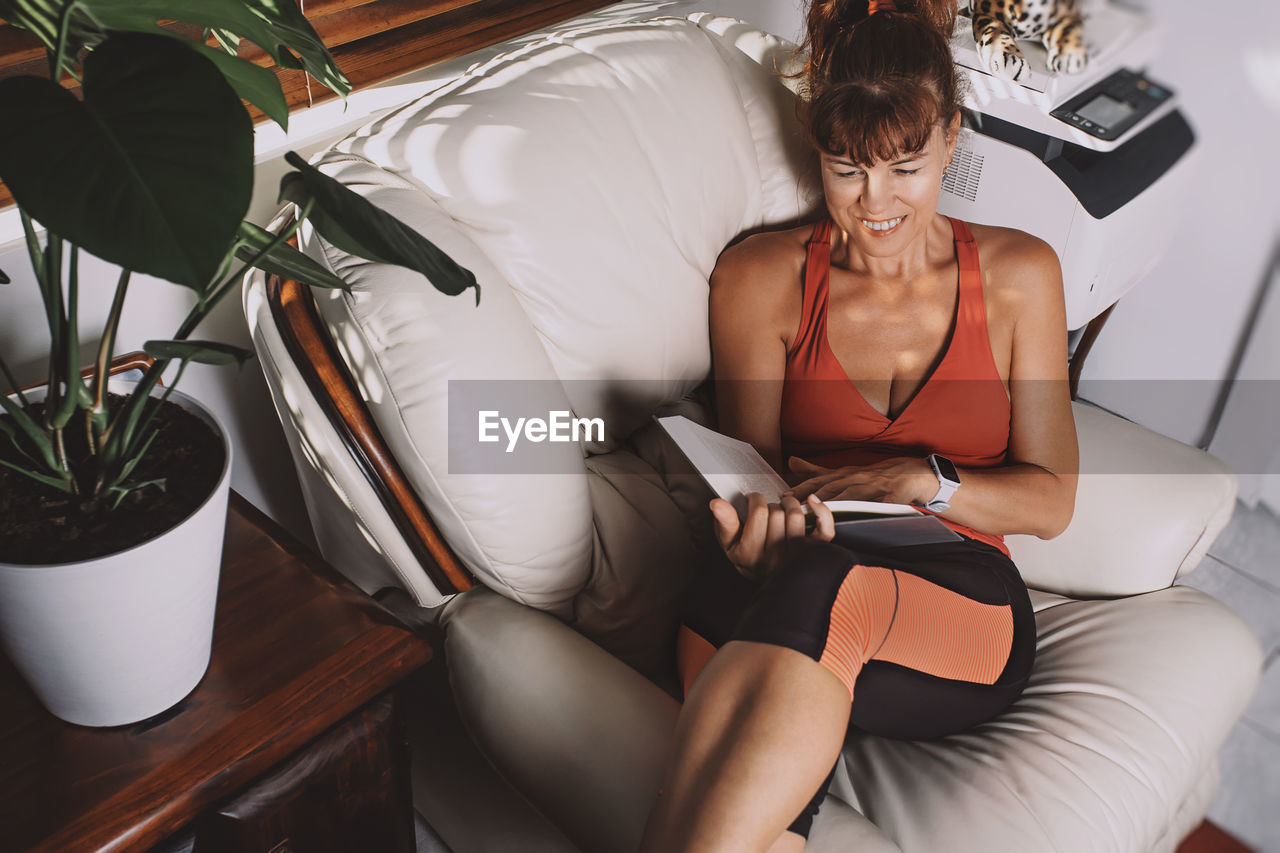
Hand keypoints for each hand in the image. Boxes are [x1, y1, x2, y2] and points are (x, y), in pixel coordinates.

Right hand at [710, 492, 833, 578]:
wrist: (773, 583)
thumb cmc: (751, 559)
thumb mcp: (730, 544)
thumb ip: (724, 523)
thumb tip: (717, 503)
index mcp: (752, 553)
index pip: (758, 512)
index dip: (755, 499)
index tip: (752, 499)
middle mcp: (775, 556)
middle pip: (777, 512)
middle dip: (771, 504)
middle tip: (767, 509)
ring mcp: (797, 555)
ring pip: (796, 516)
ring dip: (790, 504)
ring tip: (783, 507)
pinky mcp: (815, 552)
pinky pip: (824, 529)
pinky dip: (822, 511)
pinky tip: (812, 501)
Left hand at [784, 456, 934, 505]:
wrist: (915, 472)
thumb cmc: (876, 476)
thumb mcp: (846, 471)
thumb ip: (818, 471)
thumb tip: (790, 462)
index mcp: (846, 475)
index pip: (820, 482)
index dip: (802, 488)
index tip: (784, 497)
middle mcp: (858, 478)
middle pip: (833, 488)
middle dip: (814, 496)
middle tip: (797, 507)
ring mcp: (876, 486)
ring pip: (855, 495)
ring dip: (839, 502)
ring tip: (823, 511)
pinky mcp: (895, 495)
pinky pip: (884, 503)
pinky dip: (876, 508)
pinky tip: (867, 516)